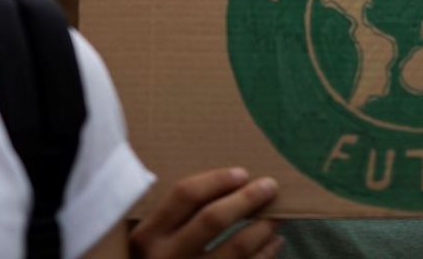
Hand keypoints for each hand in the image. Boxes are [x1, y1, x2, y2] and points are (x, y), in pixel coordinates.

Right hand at [131, 167, 281, 258]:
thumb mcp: (148, 238)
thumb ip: (169, 213)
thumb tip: (223, 180)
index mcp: (146, 236)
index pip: (185, 195)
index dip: (217, 180)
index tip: (242, 173)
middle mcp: (165, 258)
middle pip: (213, 219)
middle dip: (247, 199)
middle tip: (270, 186)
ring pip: (236, 249)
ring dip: (262, 229)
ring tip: (275, 217)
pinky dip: (265, 255)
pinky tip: (273, 243)